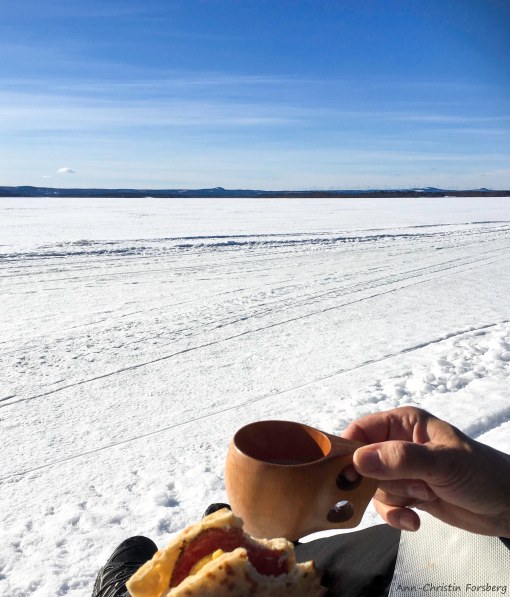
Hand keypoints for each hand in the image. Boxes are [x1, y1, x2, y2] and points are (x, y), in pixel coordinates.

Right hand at [342, 407, 509, 536]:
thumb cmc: (479, 473)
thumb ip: (400, 459)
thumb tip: (357, 459)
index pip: (361, 430)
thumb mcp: (441, 463)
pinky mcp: (408, 494)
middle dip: (378, 481)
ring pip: (373, 486)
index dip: (347, 448)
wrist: (508, 507)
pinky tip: (415, 520)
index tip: (341, 472)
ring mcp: (402, 471)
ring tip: (423, 497)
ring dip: (394, 499)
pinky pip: (386, 505)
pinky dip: (396, 515)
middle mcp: (398, 443)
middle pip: (362, 462)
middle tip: (400, 489)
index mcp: (403, 423)